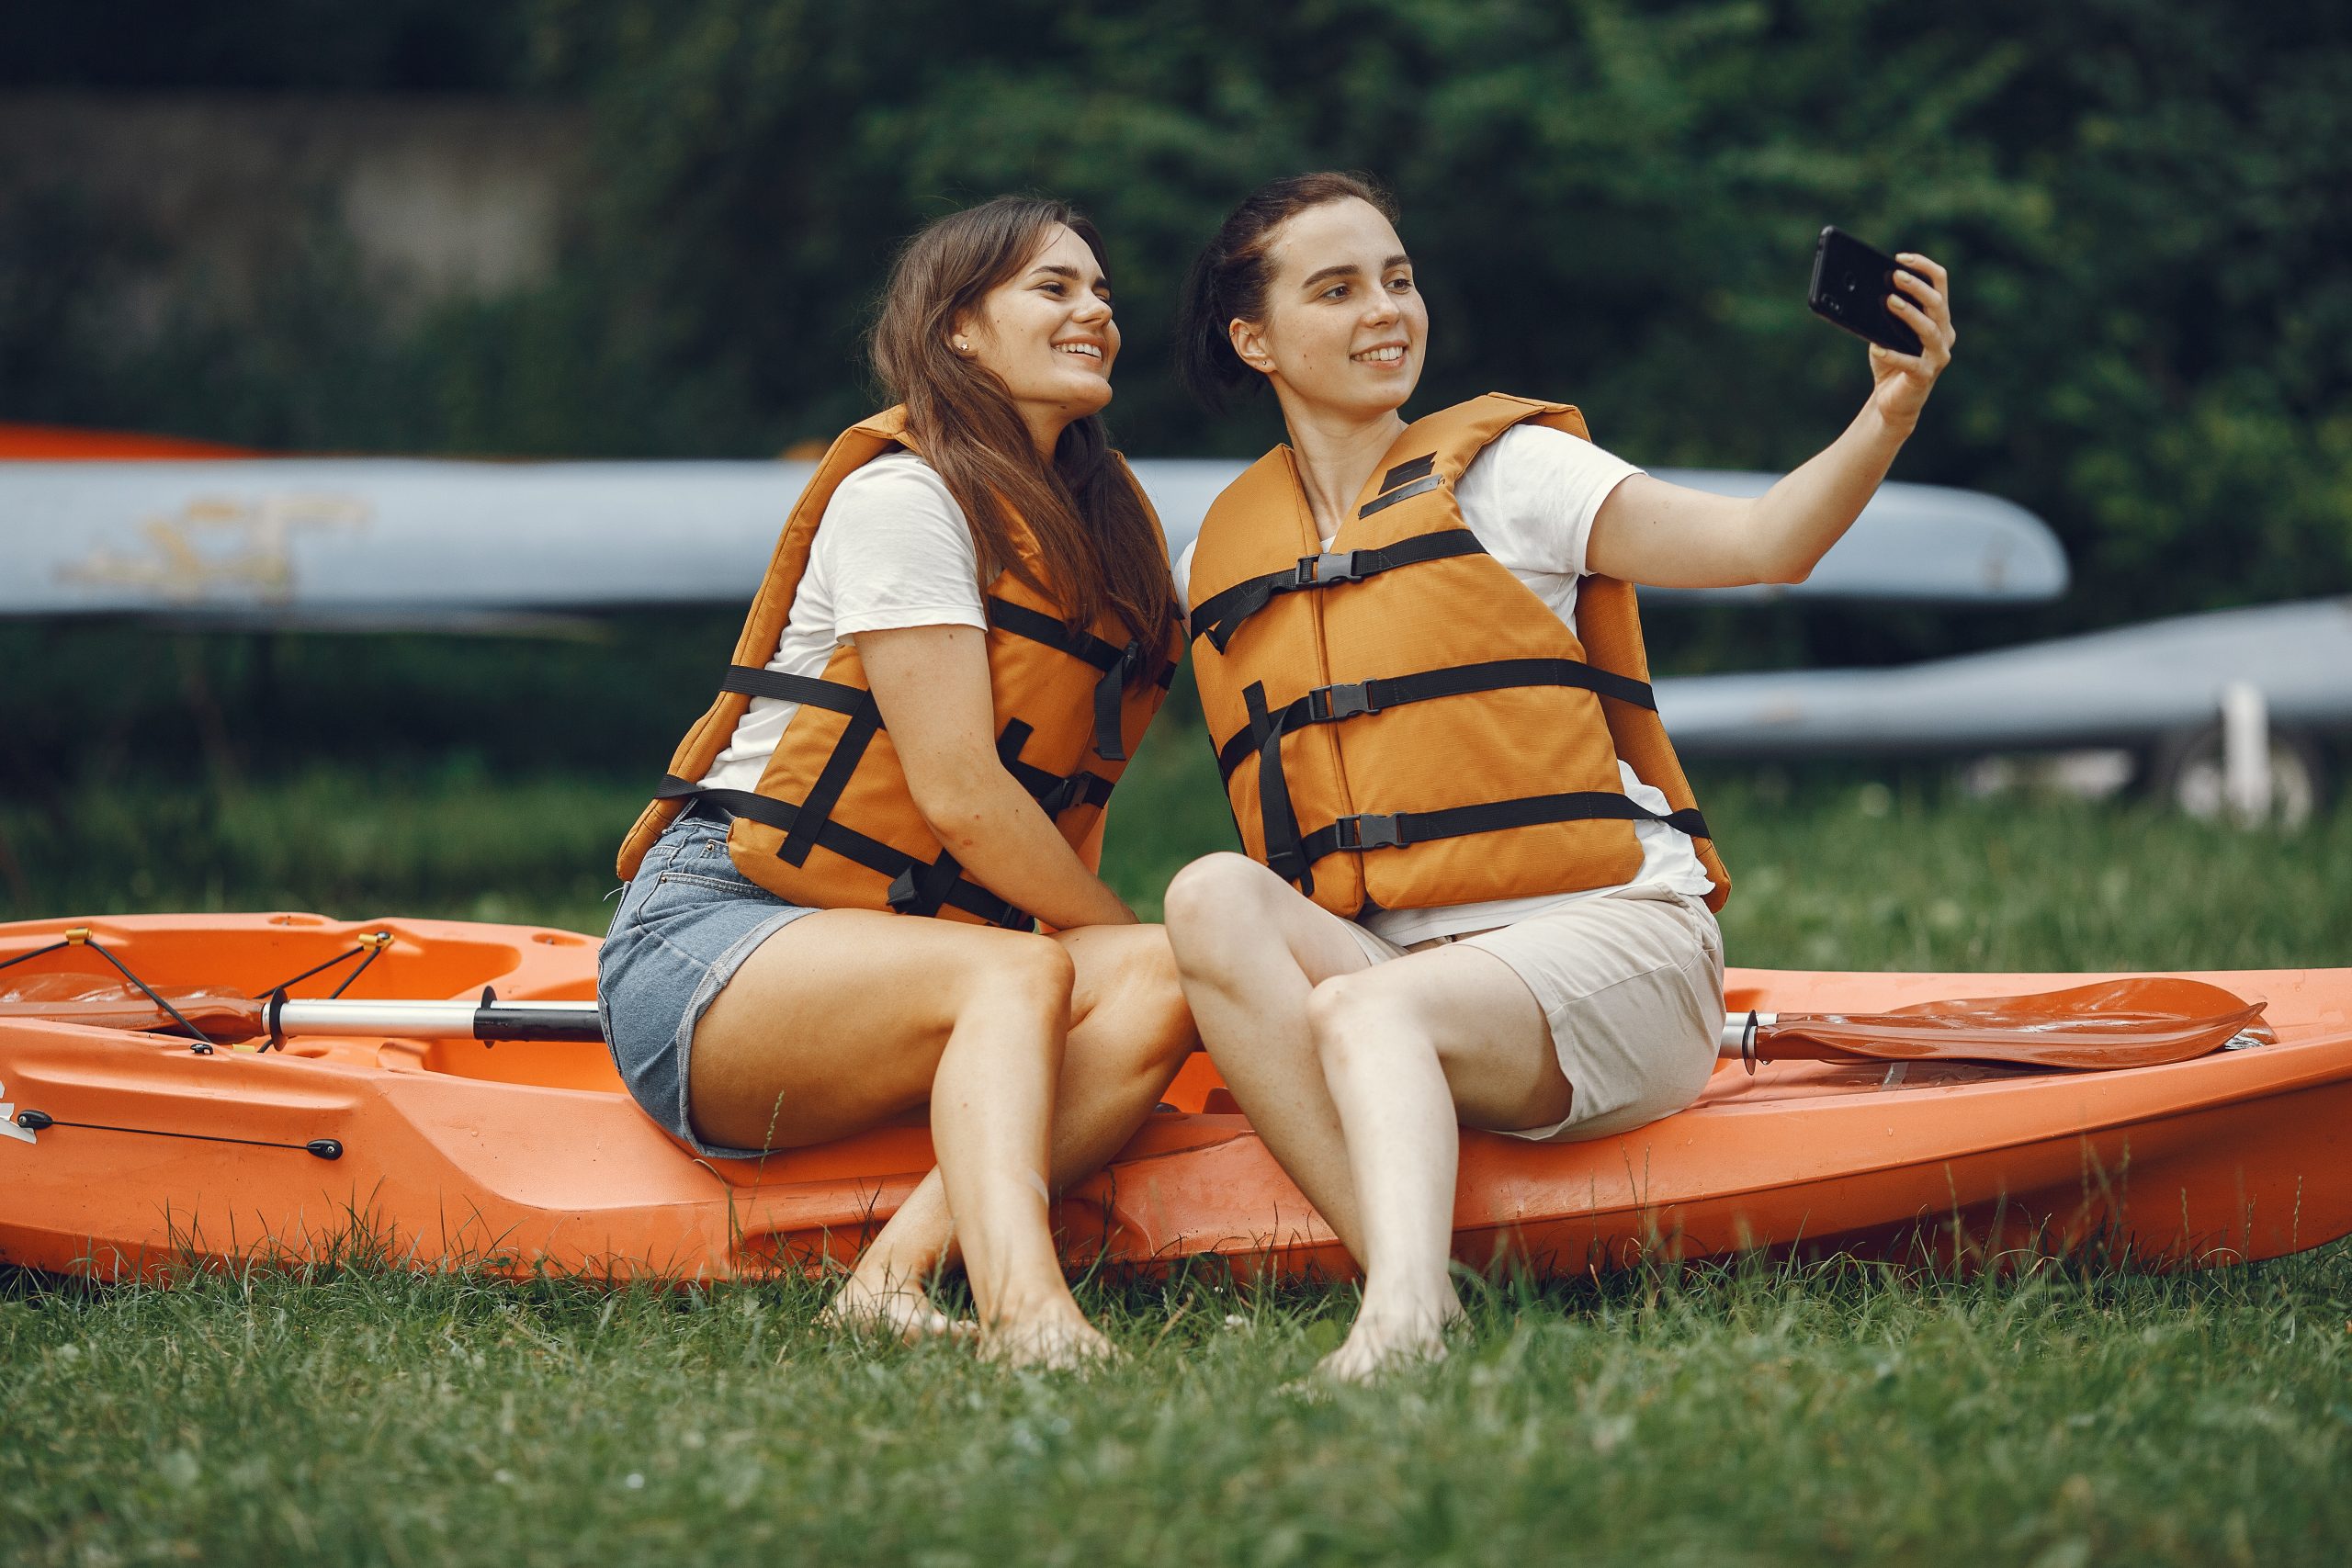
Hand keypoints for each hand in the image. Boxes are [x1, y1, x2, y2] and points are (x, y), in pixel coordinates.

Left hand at [1867, 253, 1955, 433]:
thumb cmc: (1890, 363)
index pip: (1940, 284)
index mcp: (1939, 319)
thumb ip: (1883, 314)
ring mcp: (1938, 357)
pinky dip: (1893, 355)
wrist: (1892, 402)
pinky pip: (1910, 363)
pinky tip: (1877, 348)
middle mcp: (1944, 335)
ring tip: (1889, 302)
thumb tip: (1866, 291)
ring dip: (1910, 314)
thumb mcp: (1885, 333)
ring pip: (1929, 329)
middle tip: (1895, 276)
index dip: (1923, 267)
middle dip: (1917, 287)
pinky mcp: (1925, 377)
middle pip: (1938, 304)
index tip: (1901, 258)